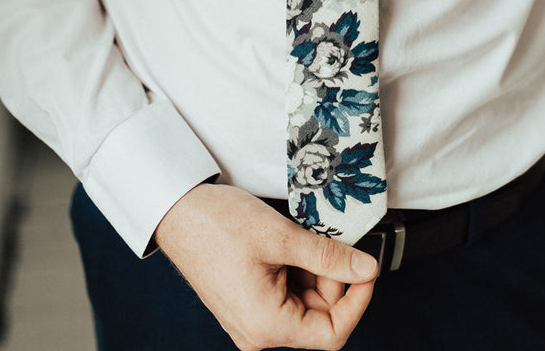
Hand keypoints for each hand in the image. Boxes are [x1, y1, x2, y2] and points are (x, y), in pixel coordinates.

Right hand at [154, 182, 377, 350]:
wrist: (177, 211)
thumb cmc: (217, 223)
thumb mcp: (282, 237)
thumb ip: (328, 258)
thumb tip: (366, 269)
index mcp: (265, 325)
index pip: (331, 333)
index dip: (357, 302)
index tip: (366, 270)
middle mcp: (257, 331)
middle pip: (318, 317)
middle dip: (332, 279)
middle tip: (327, 242)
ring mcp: (251, 319)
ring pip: (304, 304)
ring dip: (313, 272)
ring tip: (300, 238)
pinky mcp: (247, 304)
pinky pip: (285, 296)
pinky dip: (296, 271)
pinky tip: (288, 245)